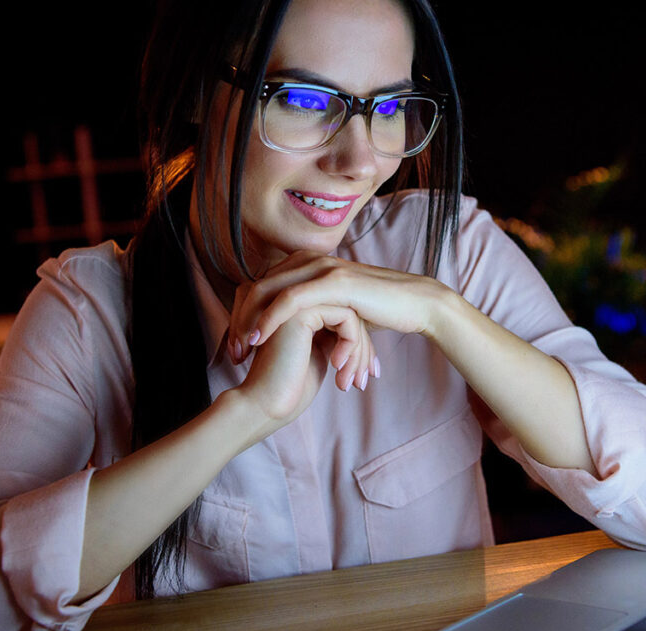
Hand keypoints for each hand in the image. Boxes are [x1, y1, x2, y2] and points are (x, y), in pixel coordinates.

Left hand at [229, 251, 447, 389]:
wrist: (414, 304)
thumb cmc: (379, 310)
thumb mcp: (336, 309)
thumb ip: (312, 310)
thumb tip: (293, 330)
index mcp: (307, 265)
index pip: (260, 288)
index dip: (242, 317)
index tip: (237, 349)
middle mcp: (309, 261)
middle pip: (256, 288)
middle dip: (238, 322)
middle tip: (231, 354)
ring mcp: (322, 268)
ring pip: (267, 291)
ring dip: (248, 322)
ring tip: (241, 351)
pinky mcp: (334, 281)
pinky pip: (291, 299)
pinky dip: (270, 318)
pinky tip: (259, 338)